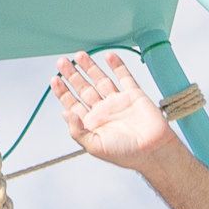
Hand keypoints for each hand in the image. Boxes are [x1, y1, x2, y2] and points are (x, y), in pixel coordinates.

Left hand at [53, 50, 176, 170]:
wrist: (153, 150)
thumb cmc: (125, 153)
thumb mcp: (94, 146)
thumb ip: (77, 130)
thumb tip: (65, 113)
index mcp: (92, 123)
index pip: (73, 103)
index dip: (63, 92)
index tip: (55, 79)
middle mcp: (103, 110)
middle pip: (84, 88)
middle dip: (72, 75)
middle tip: (62, 62)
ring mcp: (118, 101)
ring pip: (101, 80)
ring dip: (90, 67)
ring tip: (79, 55)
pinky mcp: (134, 95)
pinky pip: (124, 77)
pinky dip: (117, 66)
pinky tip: (108, 56)